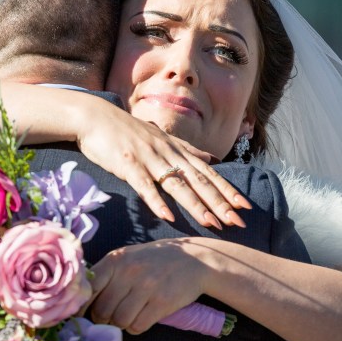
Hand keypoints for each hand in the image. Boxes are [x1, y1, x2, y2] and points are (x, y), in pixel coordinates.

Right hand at [73, 96, 249, 227]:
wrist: (96, 117)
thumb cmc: (127, 131)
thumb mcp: (162, 138)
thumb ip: (187, 150)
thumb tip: (212, 160)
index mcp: (177, 150)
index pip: (208, 173)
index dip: (227, 189)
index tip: (245, 206)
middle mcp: (167, 154)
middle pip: (198, 181)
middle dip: (220, 202)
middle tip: (239, 221)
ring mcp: (148, 159)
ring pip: (176, 185)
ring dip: (195, 205)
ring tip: (212, 223)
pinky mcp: (128, 165)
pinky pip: (144, 186)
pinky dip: (156, 201)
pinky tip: (168, 217)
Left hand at [87, 239, 214, 334]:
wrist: (194, 260)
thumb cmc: (154, 260)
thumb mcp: (128, 257)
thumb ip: (106, 274)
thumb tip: (82, 299)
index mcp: (116, 259)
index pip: (88, 288)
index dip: (82, 307)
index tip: (81, 316)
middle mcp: (129, 272)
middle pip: (102, 310)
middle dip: (103, 319)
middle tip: (110, 316)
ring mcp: (146, 287)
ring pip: (119, 321)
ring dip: (120, 324)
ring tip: (128, 315)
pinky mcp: (162, 302)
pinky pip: (137, 326)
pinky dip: (136, 327)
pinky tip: (141, 318)